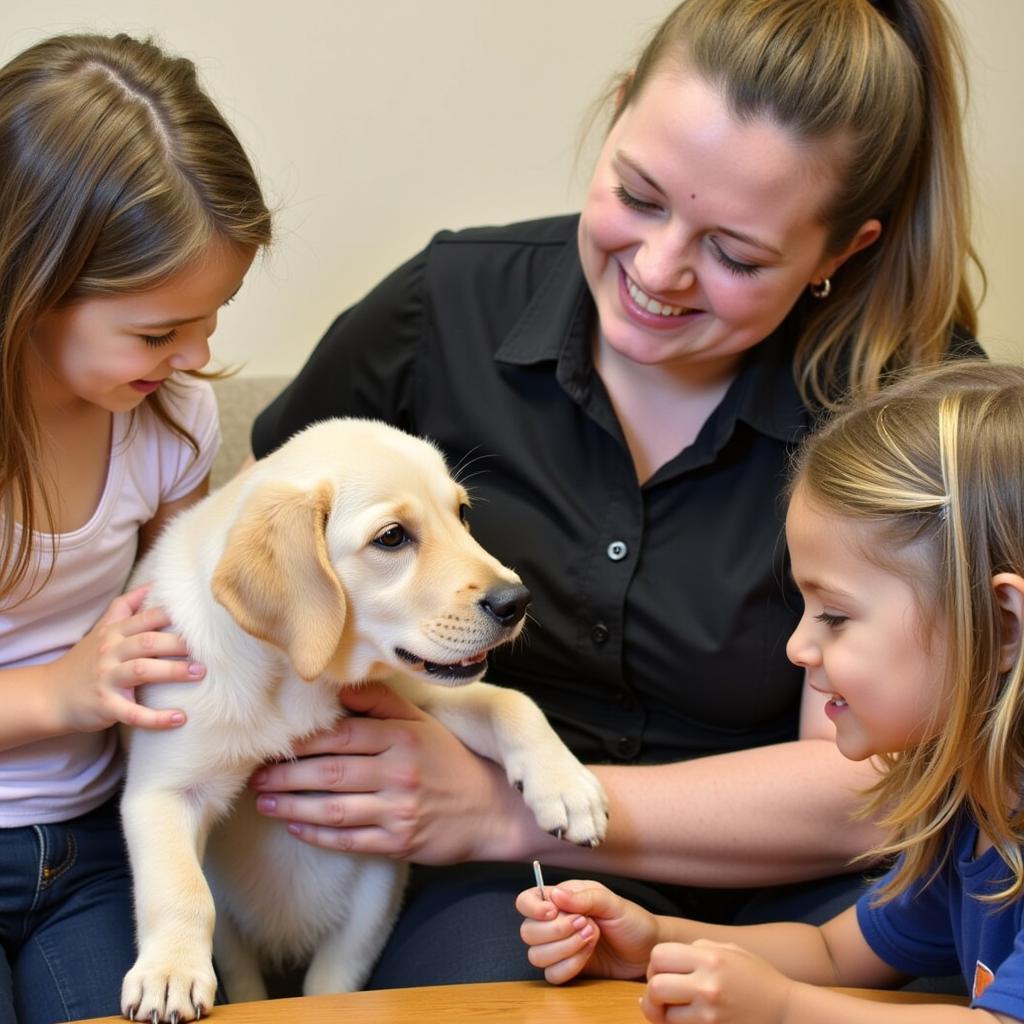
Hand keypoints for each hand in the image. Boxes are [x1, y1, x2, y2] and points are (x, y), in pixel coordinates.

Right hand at [48, 584, 203, 732]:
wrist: (50, 696)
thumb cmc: (86, 661)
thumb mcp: (102, 630)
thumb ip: (125, 607)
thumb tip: (152, 583)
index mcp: (113, 633)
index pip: (146, 618)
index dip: (173, 616)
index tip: (201, 618)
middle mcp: (110, 652)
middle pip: (148, 642)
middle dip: (179, 644)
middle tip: (209, 648)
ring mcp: (106, 679)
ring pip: (143, 671)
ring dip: (174, 672)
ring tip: (200, 673)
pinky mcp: (105, 707)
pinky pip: (133, 713)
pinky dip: (157, 718)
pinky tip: (180, 718)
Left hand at [250, 682, 525, 860]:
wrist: (492, 810)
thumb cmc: (451, 762)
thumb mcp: (423, 724)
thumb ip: (383, 705)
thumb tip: (342, 688)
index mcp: (402, 738)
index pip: (342, 735)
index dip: (304, 741)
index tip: (274, 742)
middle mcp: (399, 772)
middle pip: (330, 773)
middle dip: (287, 774)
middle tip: (255, 774)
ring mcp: (399, 810)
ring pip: (333, 808)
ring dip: (292, 805)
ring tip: (263, 800)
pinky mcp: (399, 842)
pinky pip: (349, 840)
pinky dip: (317, 834)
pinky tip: (294, 825)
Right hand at [516, 879, 657, 983]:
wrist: (647, 950)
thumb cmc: (631, 920)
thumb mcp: (612, 902)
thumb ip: (584, 897)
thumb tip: (555, 895)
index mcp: (560, 900)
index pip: (526, 901)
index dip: (532, 908)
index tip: (552, 912)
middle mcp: (554, 923)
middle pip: (528, 931)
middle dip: (557, 931)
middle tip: (587, 924)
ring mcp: (559, 948)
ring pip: (536, 955)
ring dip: (565, 948)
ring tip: (592, 938)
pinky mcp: (567, 969)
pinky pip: (552, 974)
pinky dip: (569, 966)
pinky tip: (589, 955)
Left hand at [641, 939, 792, 1023]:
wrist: (786, 1012)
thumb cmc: (757, 978)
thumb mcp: (729, 951)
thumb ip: (697, 948)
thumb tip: (664, 959)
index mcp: (710, 959)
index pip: (658, 956)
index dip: (656, 964)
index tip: (665, 970)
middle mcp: (708, 986)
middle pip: (655, 987)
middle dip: (654, 990)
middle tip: (665, 992)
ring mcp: (710, 1016)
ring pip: (665, 1016)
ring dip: (666, 1013)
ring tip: (677, 1008)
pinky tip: (686, 1019)